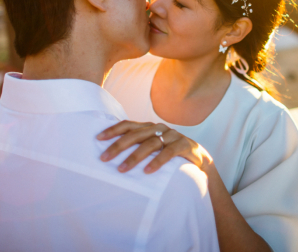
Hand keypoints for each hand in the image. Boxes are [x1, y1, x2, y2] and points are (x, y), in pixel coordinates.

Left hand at [96, 121, 212, 173]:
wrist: (199, 159)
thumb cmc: (170, 154)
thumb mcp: (153, 148)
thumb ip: (138, 146)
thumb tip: (111, 153)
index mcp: (149, 127)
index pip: (128, 125)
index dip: (113, 130)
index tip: (98, 138)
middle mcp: (159, 128)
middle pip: (135, 135)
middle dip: (118, 146)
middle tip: (104, 158)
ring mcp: (172, 135)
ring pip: (150, 143)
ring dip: (135, 157)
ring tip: (122, 169)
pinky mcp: (184, 145)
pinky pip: (168, 153)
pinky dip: (157, 162)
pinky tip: (147, 171)